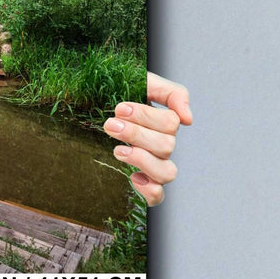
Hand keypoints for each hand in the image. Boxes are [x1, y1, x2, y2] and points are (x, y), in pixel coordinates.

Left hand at [103, 72, 191, 206]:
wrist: (91, 104)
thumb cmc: (120, 92)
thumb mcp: (144, 81)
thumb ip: (171, 93)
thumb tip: (188, 119)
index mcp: (164, 122)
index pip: (170, 123)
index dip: (145, 116)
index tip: (120, 108)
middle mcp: (163, 145)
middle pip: (166, 146)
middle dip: (136, 134)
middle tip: (110, 124)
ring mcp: (154, 165)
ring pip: (167, 172)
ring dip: (142, 160)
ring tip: (118, 150)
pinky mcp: (143, 182)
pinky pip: (157, 196)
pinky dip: (149, 190)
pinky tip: (133, 177)